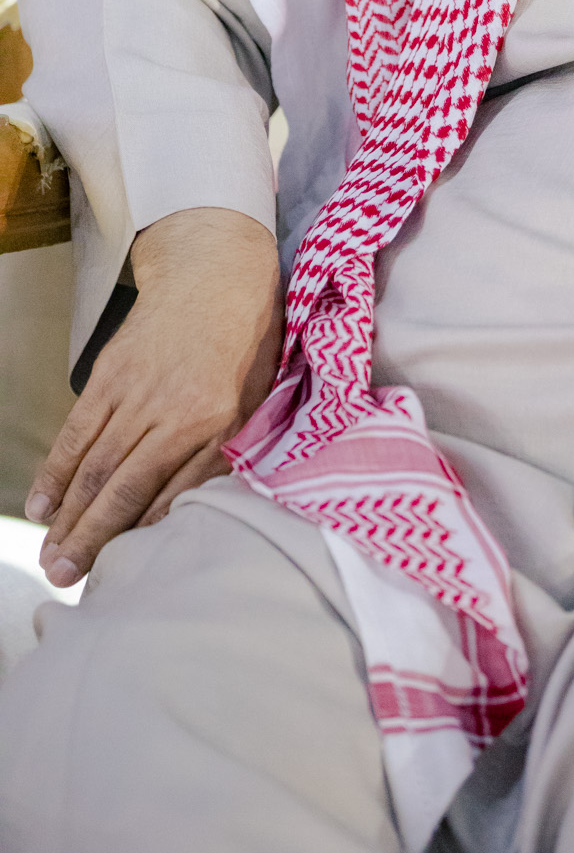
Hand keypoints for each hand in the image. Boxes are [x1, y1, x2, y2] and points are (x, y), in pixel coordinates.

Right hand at [26, 206, 282, 586]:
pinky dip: (56, 470)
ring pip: (94, 463)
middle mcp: (172, 408)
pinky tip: (41, 506)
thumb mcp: (253, 403)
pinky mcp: (109, 374)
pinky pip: (77, 430)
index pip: (167, 490)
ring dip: (68, 514)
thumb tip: (181, 513)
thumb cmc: (245, 345)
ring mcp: (136, 390)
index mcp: (214, 421)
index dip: (136, 534)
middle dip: (90, 536)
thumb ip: (219, 457)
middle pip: (121, 484)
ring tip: (52, 555)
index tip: (114, 570)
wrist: (216, 275)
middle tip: (65, 577)